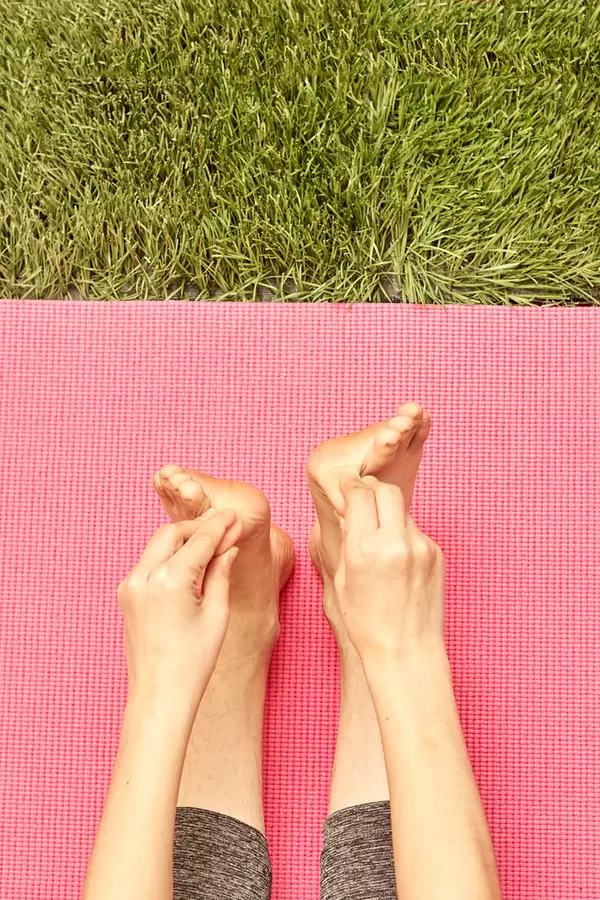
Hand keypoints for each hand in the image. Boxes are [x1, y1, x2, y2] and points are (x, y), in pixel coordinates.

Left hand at [117, 509, 241, 704]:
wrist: (160, 696)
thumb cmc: (193, 662)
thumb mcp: (217, 614)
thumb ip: (221, 573)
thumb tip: (227, 548)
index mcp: (170, 580)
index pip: (200, 540)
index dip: (220, 526)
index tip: (235, 517)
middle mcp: (144, 577)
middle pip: (173, 533)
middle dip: (198, 528)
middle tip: (224, 529)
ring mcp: (130, 586)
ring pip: (158, 544)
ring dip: (183, 540)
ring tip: (210, 545)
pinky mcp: (126, 595)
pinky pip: (149, 563)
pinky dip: (169, 556)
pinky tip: (189, 562)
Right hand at [334, 475, 444, 663]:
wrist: (407, 651)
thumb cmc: (367, 624)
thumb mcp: (342, 580)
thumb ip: (347, 541)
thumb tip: (350, 512)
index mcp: (365, 549)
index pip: (359, 494)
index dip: (350, 488)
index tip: (346, 490)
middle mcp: (395, 543)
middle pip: (386, 490)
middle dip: (372, 491)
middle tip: (364, 501)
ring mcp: (420, 547)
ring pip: (402, 510)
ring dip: (388, 514)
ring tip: (380, 539)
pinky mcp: (436, 554)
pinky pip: (415, 531)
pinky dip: (403, 535)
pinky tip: (397, 559)